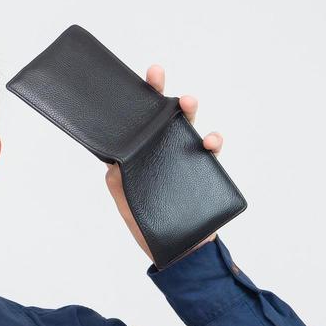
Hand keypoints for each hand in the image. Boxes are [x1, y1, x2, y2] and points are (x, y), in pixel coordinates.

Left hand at [103, 64, 221, 263]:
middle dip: (165, 91)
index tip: (148, 73)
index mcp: (143, 153)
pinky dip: (213, 141)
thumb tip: (113, 158)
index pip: (141, 121)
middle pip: (167, 116)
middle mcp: (165, 150)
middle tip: (158, 76)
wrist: (177, 251)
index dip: (146, 95)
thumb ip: (118, 179)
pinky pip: (212, 151)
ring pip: (190, 126)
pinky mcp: (205, 171)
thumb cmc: (148, 225)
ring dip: (191, 111)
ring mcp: (186, 159)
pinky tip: (208, 142)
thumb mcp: (125, 200)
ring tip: (187, 103)